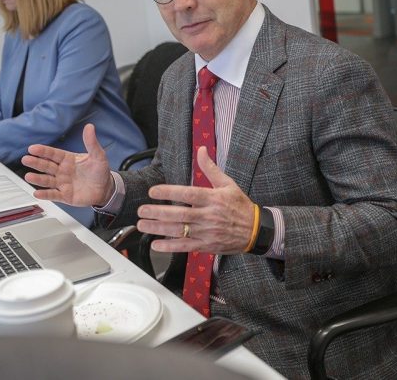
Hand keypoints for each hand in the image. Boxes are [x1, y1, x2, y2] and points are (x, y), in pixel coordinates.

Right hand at [22, 124, 112, 206]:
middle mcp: (62, 171)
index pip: (53, 154)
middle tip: (25, 159)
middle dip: (36, 163)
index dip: (43, 151)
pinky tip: (37, 193)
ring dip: (37, 179)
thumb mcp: (98, 156)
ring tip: (28, 176)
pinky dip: (45, 194)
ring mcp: (62, 183)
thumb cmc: (99, 171)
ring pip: (47, 180)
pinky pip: (53, 195)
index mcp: (67, 159)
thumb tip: (90, 127)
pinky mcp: (65, 195)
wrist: (105, 189)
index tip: (32, 148)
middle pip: (46, 166)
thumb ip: (91, 142)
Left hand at [136, 146, 255, 254]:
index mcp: (213, 198)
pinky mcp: (206, 245)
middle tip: (141, 210)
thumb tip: (201, 150)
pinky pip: (185, 246)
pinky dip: (170, 246)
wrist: (255, 230)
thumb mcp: (228, 184)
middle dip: (158, 212)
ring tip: (143, 225)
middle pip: (179, 214)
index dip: (169, 193)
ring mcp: (207, 232)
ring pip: (179, 231)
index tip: (153, 191)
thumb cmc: (240, 206)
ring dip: (158, 229)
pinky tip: (156, 244)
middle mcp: (208, 216)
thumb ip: (211, 168)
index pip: (188, 194)